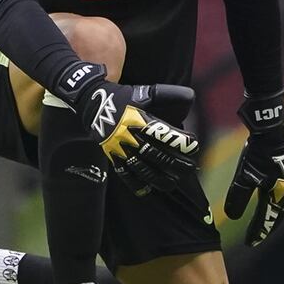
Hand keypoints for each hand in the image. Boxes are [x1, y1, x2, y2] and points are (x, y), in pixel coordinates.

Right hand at [58, 62, 198, 195]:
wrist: (90, 103)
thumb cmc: (120, 96)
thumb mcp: (142, 92)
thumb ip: (166, 94)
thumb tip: (190, 97)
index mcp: (138, 120)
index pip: (162, 133)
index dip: (179, 140)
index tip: (194, 145)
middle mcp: (130, 136)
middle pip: (155, 154)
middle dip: (175, 163)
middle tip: (190, 168)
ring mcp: (120, 148)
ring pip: (141, 168)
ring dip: (158, 178)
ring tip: (173, 183)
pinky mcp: (112, 156)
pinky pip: (124, 174)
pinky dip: (136, 184)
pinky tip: (148, 191)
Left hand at [224, 91, 283, 245]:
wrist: (271, 133)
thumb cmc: (258, 156)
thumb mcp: (244, 177)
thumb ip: (239, 197)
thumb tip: (231, 217)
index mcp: (277, 195)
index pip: (266, 219)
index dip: (258, 232)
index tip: (250, 243)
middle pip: (278, 215)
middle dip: (267, 226)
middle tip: (258, 237)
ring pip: (282, 204)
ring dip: (273, 214)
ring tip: (265, 221)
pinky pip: (283, 193)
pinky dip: (275, 201)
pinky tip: (271, 199)